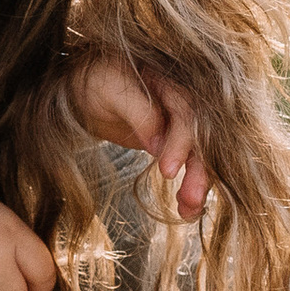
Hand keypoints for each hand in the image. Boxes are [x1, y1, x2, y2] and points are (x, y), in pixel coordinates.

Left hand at [68, 54, 210, 219]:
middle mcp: (185, 97)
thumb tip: (158, 144)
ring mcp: (183, 119)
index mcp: (173, 78)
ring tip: (189, 212)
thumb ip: (138, 113)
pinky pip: (190, 162)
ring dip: (198, 183)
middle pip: (202, 135)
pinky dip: (189, 185)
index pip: (187, 111)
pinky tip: (187, 210)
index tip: (168, 171)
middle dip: (199, 169)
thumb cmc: (96, 80)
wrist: (86, 85)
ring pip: (201, 153)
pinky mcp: (176, 138)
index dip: (181, 142)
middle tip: (191, 200)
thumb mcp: (110, 91)